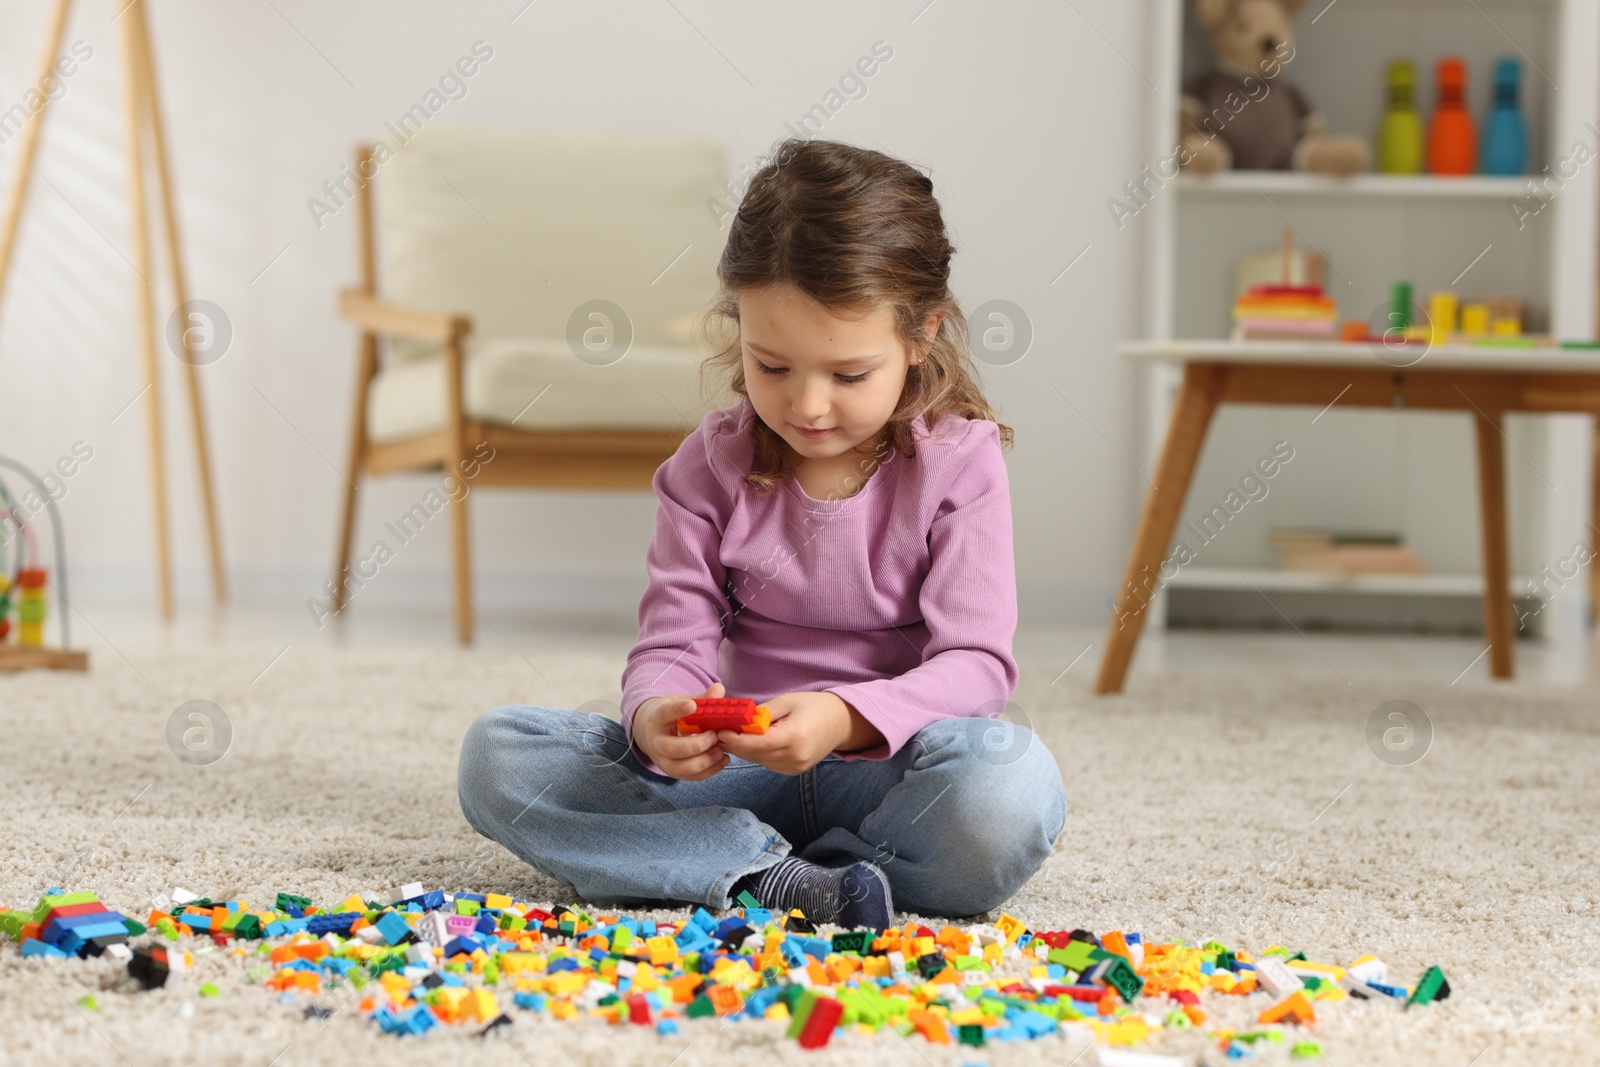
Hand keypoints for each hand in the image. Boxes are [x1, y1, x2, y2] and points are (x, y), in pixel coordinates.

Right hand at [633, 682, 729, 780]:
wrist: (655, 733)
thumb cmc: (674, 716)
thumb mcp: (684, 702)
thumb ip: (702, 698)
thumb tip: (719, 689)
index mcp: (657, 719)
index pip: (664, 714)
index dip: (678, 710)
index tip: (693, 705)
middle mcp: (656, 742)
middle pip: (671, 748)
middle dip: (696, 744)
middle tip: (714, 735)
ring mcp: (662, 760)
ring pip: (679, 768)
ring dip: (704, 761)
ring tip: (721, 750)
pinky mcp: (673, 772)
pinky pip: (689, 777)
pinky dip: (709, 771)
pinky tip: (723, 759)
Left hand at [715, 691, 881, 775]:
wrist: (841, 722)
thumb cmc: (814, 706)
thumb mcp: (787, 701)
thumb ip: (762, 714)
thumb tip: (738, 722)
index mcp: (794, 737)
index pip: (757, 744)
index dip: (735, 739)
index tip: (720, 731)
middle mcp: (794, 757)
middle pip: (755, 754)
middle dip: (736, 743)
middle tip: (718, 731)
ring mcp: (795, 767)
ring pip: (759, 760)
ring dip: (745, 749)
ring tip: (734, 734)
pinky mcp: (794, 771)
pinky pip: (768, 763)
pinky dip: (758, 753)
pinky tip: (753, 741)